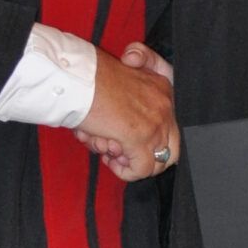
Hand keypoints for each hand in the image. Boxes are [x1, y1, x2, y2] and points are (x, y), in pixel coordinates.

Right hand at [75, 45, 177, 182]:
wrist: (77, 78)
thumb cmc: (89, 76)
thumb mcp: (120, 75)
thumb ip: (134, 87)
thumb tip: (128, 104)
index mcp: (162, 87)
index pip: (169, 125)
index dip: (149, 140)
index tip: (126, 138)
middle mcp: (164, 105)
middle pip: (170, 148)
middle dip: (144, 157)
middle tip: (121, 153)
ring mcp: (155, 123)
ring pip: (157, 161)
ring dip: (130, 162)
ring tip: (108, 150)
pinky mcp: (140, 138)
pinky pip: (142, 169)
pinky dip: (125, 172)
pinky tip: (109, 160)